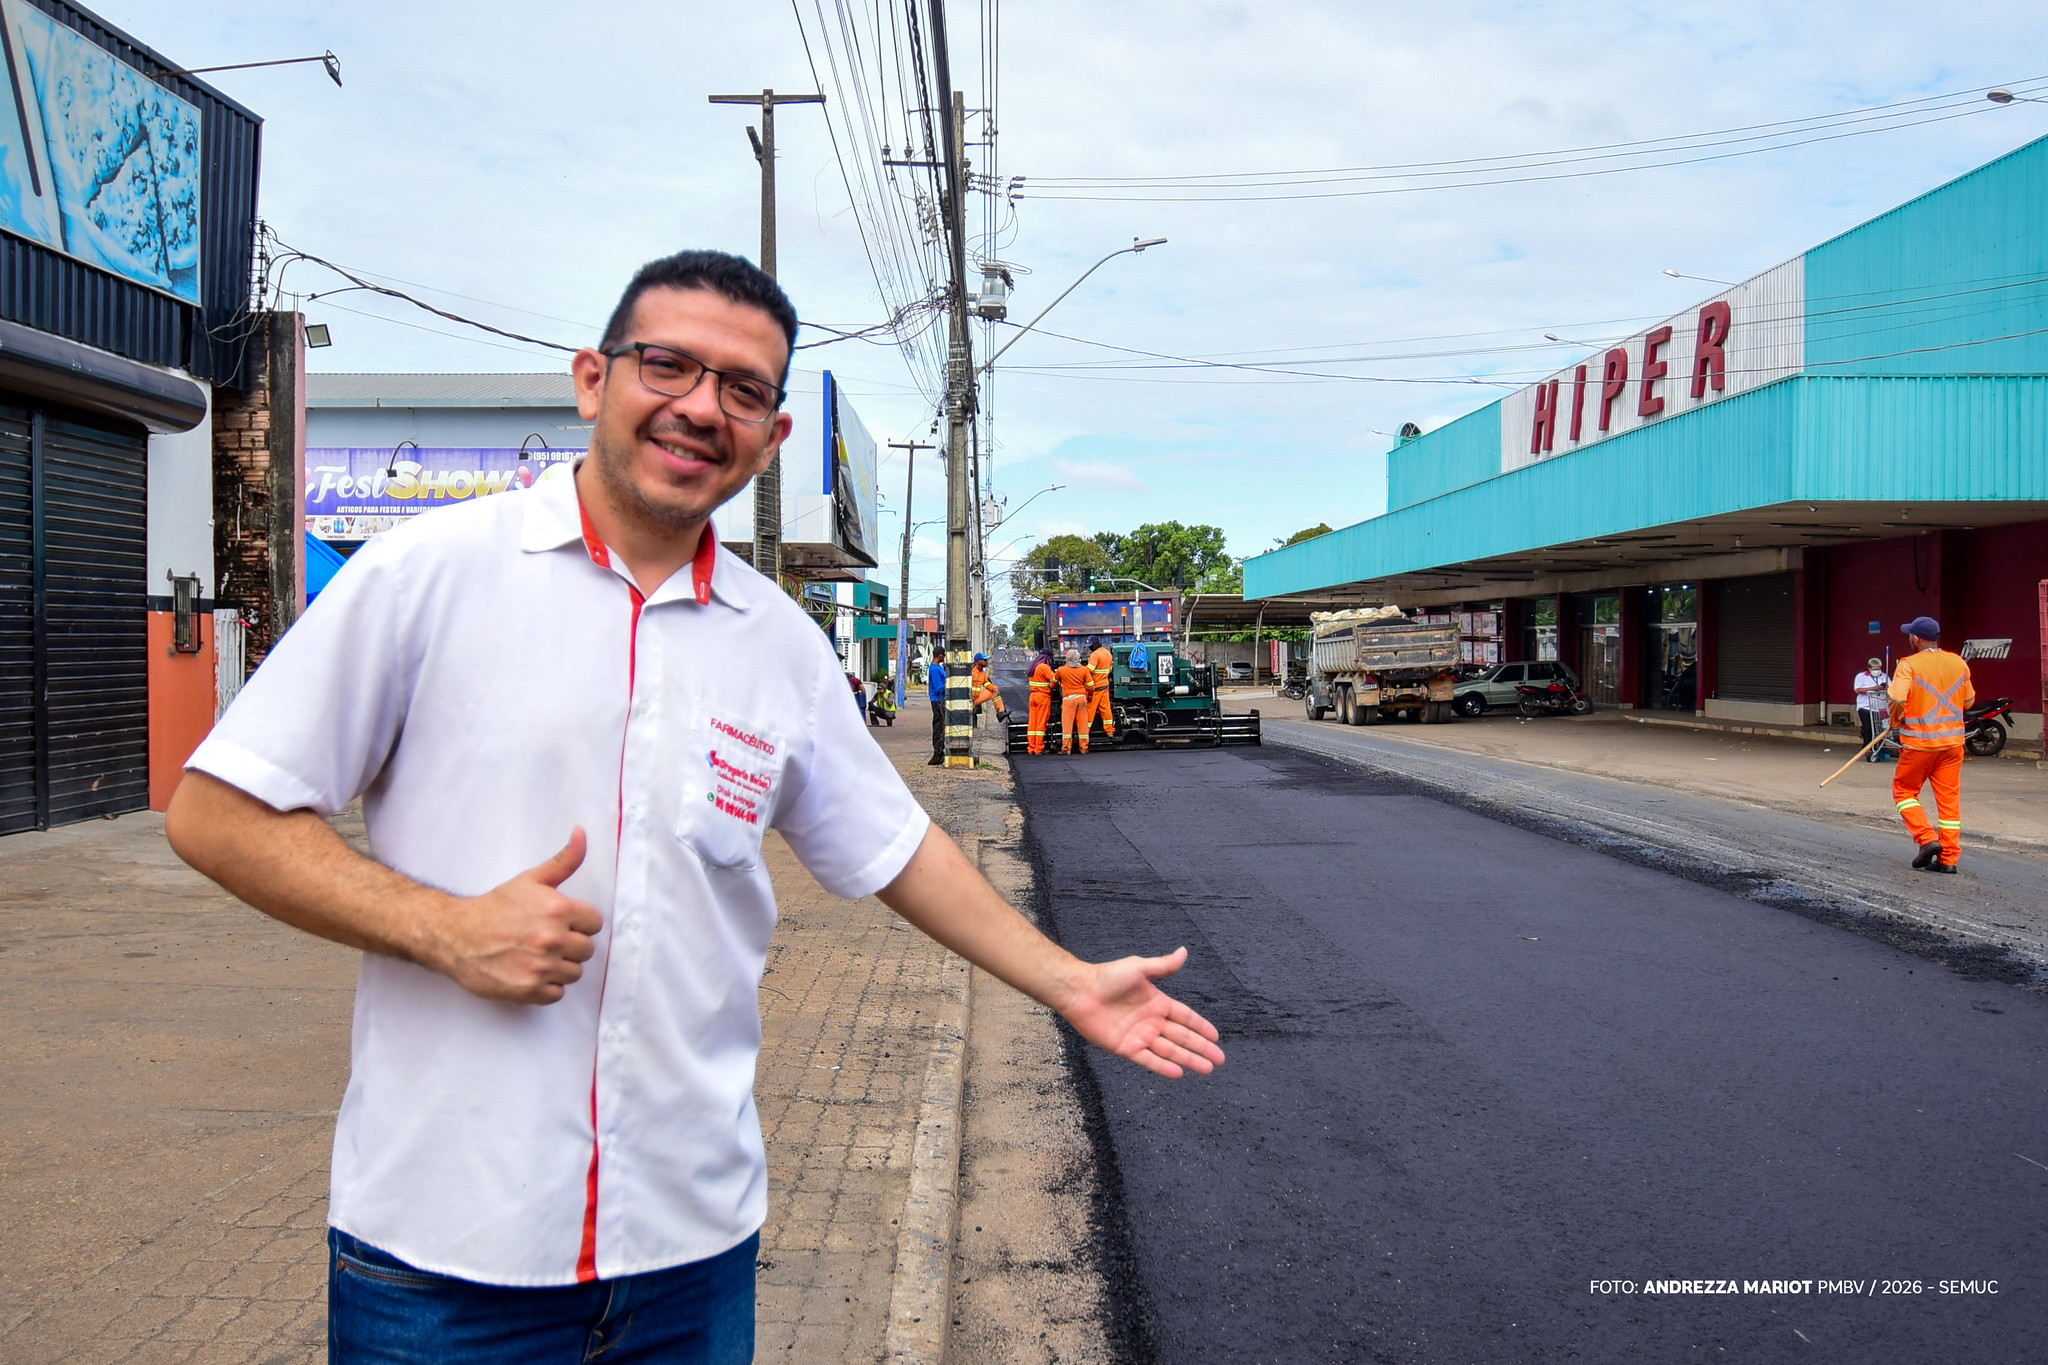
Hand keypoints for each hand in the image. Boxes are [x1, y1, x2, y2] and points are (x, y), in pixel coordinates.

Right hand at [423, 829, 603, 1004]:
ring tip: (537, 955)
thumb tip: (582, 833)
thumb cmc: (495, 907)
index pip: (594, 924)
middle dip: (570, 945)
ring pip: (574, 973)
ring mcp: (541, 967)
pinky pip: (557, 994)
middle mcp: (553, 939)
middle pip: (586, 950)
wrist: (457, 936)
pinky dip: (546, 986)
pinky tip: (530, 972)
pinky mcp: (528, 990)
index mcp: (558, 910)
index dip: (579, 923)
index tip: (561, 923)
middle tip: (546, 939)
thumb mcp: (531, 879)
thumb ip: (564, 860)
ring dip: (559, 967)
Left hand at [1058, 947, 1225, 1078]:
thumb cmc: (1107, 976)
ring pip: (1170, 1051)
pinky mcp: (1126, 1048)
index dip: (1201, 1027)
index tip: (1216, 1037)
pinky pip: (1148, 1060)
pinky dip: (1163, 1067)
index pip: (1185, 1017)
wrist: (1080, 991)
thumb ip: (1163, 966)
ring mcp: (1140, 1036)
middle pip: (1182, 1037)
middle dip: (1201, 1048)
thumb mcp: (1139, 968)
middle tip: (1219, 1060)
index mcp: (1157, 1003)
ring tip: (1207, 1069)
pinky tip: (1179, 1073)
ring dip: (1189, 1060)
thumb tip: (1184, 952)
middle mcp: (1151, 1022)